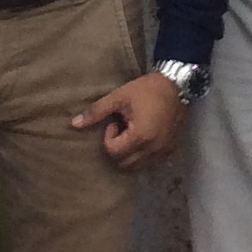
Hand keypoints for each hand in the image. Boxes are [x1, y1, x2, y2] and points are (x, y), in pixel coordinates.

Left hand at [69, 71, 183, 170]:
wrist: (177, 84)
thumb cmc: (147, 89)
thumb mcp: (119, 97)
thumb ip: (96, 112)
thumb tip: (74, 124)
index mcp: (140, 137)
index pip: (113, 152)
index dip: (109, 137)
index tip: (114, 122)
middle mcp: (153, 149)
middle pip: (124, 164)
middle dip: (117, 149)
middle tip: (121, 129)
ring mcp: (163, 152)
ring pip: (138, 167)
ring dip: (129, 155)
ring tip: (132, 134)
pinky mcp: (171, 150)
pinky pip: (151, 163)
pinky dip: (143, 156)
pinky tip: (143, 138)